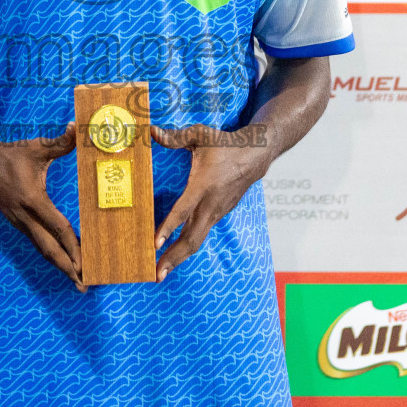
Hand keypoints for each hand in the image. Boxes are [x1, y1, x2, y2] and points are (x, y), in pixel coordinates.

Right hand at [0, 123, 84, 290]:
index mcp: (32, 200)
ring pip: (42, 250)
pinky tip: (63, 260)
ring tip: (76, 280)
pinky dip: (51, 254)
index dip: (74, 247)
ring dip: (59, 265)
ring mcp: (19, 222)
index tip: (85, 263)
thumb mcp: (36, 146)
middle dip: (67, 268)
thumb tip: (78, 127)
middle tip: (84, 286)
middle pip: (49, 250)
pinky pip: (36, 243)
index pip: (58, 228)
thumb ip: (60, 142)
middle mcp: (25, 216)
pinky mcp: (17, 223)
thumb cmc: (10, 155)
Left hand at [151, 124, 269, 281]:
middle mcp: (210, 204)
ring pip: (196, 240)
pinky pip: (200, 235)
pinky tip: (174, 255)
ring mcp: (216, 212)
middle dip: (173, 257)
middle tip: (156, 274)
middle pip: (191, 238)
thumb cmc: (225, 144)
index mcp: (203, 185)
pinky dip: (187, 247)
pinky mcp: (218, 215)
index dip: (169, 227)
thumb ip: (175, 137)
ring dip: (179, 257)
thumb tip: (151, 131)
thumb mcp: (200, 135)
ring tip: (161, 272)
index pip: (183, 210)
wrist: (255, 155)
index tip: (155, 243)